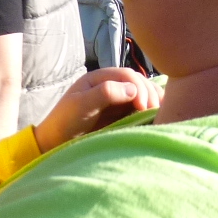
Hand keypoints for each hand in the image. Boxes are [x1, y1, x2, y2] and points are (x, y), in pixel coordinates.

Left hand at [33, 68, 159, 152]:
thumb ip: (105, 93)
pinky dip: (150, 111)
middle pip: (139, 83)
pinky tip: (157, 117)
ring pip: (142, 95)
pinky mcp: (121, 115)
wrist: (56, 142)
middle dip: (149, 95)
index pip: (127, 75)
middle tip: (155, 113)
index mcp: (100, 78)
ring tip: (161, 114)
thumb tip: (133, 89)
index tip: (143, 107)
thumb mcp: (81, 105)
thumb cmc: (64, 122)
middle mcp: (111, 85)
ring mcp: (117, 100)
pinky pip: (140, 109)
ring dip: (153, 101)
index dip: (140, 88)